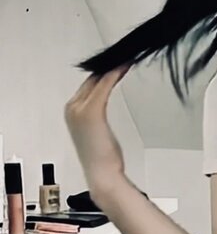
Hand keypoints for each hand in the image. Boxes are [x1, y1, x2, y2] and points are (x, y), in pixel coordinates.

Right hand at [64, 64, 131, 198]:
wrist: (102, 175)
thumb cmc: (103, 160)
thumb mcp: (99, 133)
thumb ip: (98, 119)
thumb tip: (104, 110)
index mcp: (72, 112)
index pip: (88, 85)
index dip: (104, 73)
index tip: (118, 65)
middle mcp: (72, 108)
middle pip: (92, 79)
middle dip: (108, 67)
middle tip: (125, 57)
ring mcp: (79, 109)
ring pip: (98, 79)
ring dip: (113, 67)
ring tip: (127, 59)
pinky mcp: (92, 111)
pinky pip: (105, 85)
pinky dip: (115, 74)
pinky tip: (124, 66)